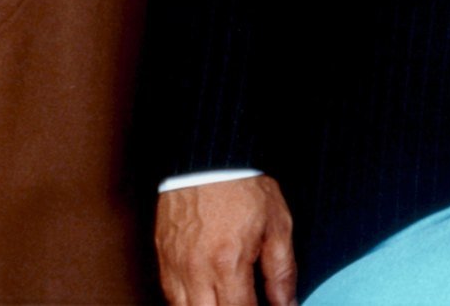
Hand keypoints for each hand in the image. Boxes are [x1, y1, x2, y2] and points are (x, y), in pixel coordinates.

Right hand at [156, 175, 295, 305]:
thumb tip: (287, 304)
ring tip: (228, 298)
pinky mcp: (163, 260)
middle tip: (247, 301)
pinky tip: (206, 298)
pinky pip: (171, 298)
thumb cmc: (244, 186)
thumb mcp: (277, 224)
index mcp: (228, 264)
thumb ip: (281, 271)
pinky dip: (188, 304)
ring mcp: (175, 268)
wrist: (209, 158)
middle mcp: (196, 272)